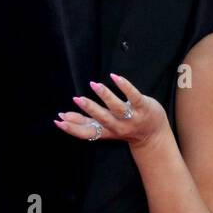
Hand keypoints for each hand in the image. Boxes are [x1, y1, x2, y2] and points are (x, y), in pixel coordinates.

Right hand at [54, 73, 168, 149]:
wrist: (153, 136)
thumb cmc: (124, 128)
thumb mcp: (104, 128)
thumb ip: (84, 122)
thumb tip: (61, 117)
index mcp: (106, 132)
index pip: (87, 133)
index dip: (72, 128)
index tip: (59, 120)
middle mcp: (119, 127)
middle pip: (103, 119)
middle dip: (90, 109)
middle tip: (77, 99)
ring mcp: (132, 118)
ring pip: (117, 108)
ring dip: (105, 96)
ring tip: (94, 85)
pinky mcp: (143, 107)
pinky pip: (133, 96)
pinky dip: (124, 86)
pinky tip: (115, 77)